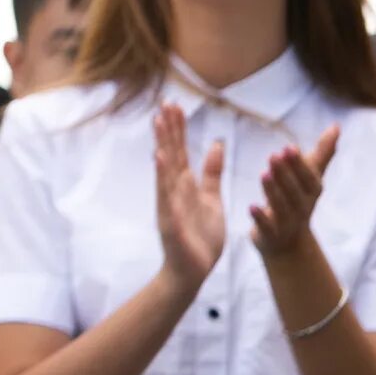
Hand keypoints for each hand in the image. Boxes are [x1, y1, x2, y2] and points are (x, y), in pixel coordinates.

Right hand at [153, 104, 228, 288]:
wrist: (192, 271)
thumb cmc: (200, 238)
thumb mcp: (212, 200)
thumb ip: (212, 173)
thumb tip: (216, 144)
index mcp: (185, 185)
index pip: (181, 151)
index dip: (178, 129)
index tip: (175, 104)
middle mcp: (174, 190)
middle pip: (172, 153)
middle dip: (169, 129)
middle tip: (166, 102)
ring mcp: (169, 203)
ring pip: (166, 169)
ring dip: (162, 144)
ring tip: (159, 121)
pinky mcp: (169, 219)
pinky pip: (166, 194)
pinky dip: (162, 175)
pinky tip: (160, 157)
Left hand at [249, 125, 340, 258]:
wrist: (289, 245)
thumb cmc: (299, 202)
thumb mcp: (311, 178)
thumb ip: (322, 153)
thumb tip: (336, 126)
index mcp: (311, 193)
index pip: (309, 178)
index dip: (300, 165)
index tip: (289, 147)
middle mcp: (302, 209)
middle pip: (296, 192)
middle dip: (286, 174)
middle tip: (274, 155)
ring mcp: (287, 224)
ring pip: (282, 208)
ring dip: (273, 192)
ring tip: (263, 174)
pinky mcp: (270, 236)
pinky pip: (267, 228)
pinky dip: (260, 218)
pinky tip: (250, 206)